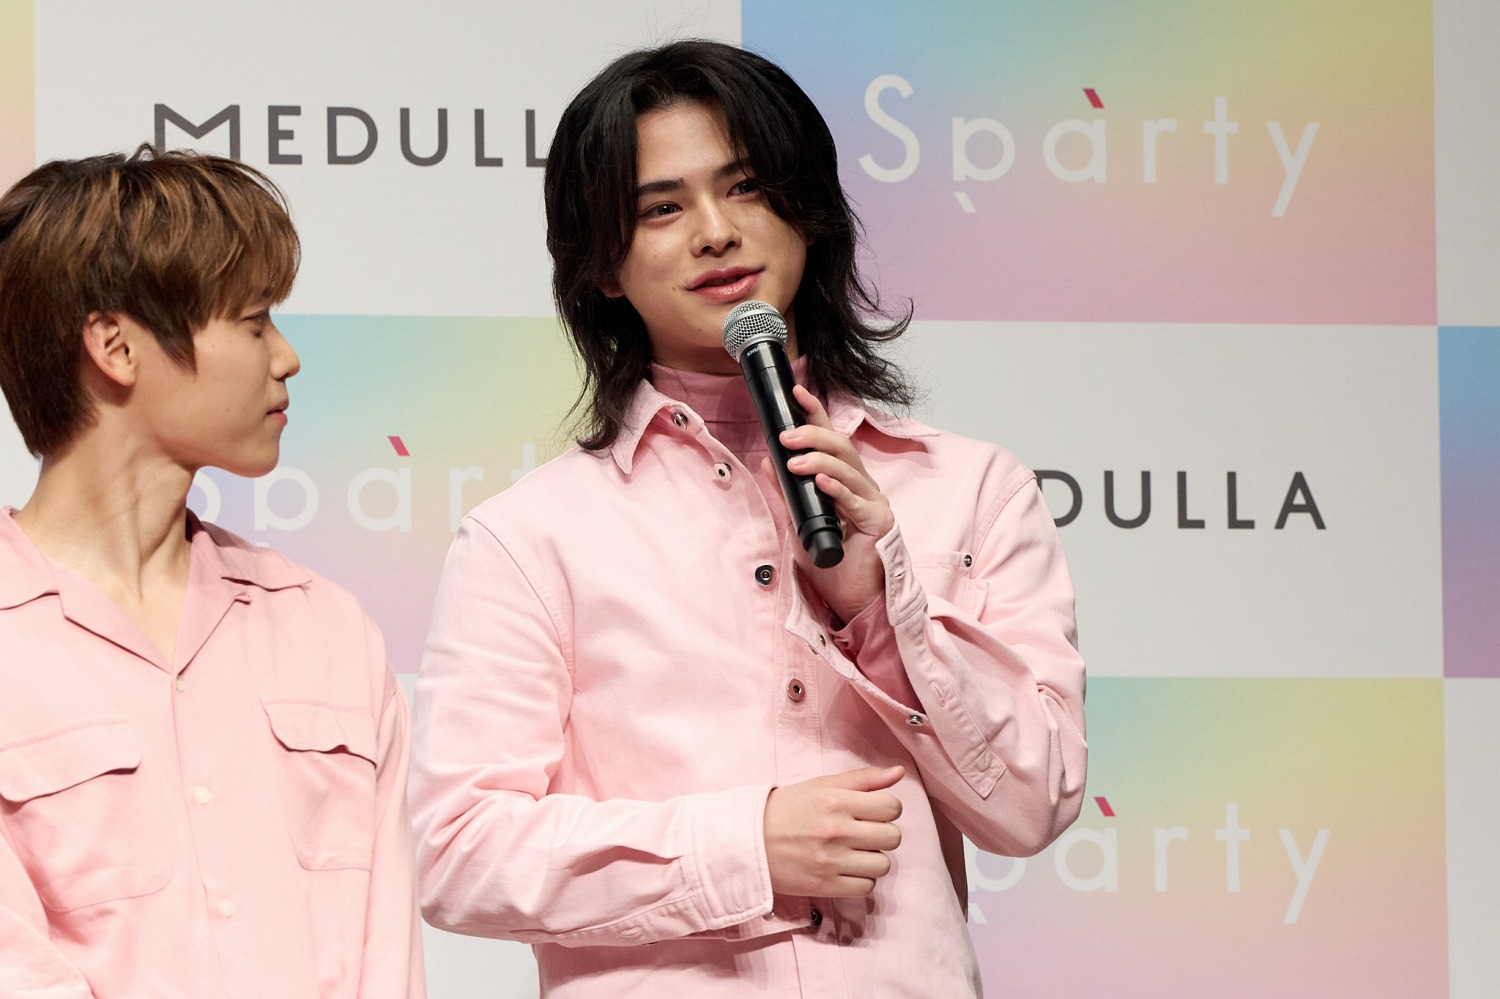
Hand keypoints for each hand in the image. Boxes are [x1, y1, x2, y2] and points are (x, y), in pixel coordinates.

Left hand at [762, 385, 895, 622]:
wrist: (854, 603)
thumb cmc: (833, 566)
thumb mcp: (800, 524)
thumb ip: (787, 493)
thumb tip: (767, 460)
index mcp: (845, 482)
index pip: (831, 439)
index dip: (815, 413)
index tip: (795, 392)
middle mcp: (863, 487)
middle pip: (842, 448)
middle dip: (812, 435)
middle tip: (785, 436)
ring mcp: (873, 503)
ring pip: (849, 468)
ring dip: (819, 460)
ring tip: (793, 462)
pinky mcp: (878, 523)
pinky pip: (856, 500)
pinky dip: (836, 488)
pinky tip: (819, 482)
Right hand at [763, 765, 903, 896]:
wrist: (749, 841)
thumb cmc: (786, 809)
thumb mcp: (821, 785)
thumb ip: (862, 779)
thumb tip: (898, 773)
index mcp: (836, 801)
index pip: (891, 808)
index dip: (887, 809)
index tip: (873, 812)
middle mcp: (837, 831)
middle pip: (892, 837)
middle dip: (883, 833)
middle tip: (864, 832)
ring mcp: (831, 861)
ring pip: (883, 865)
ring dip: (873, 858)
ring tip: (855, 852)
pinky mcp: (826, 886)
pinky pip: (866, 887)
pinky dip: (861, 879)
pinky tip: (847, 868)